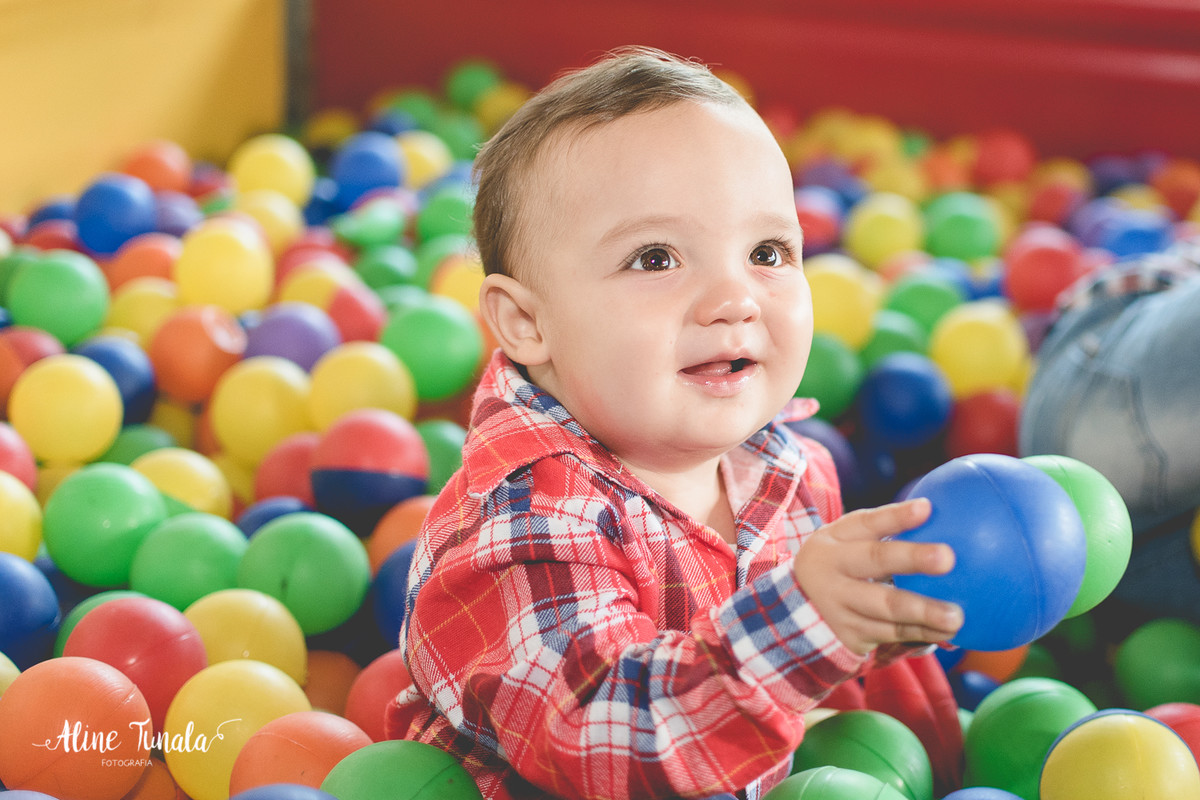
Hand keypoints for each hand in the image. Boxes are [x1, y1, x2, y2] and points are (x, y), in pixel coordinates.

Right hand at [793, 497, 962, 655]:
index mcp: (834, 542)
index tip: (926, 509)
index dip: (896, 516)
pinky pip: (893, 635)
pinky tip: (947, 633)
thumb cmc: (841, 566)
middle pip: (875, 561)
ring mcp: (841, 607)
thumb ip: (883, 529)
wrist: (793, 613)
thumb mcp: (846, 543)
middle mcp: (834, 571)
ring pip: (887, 608)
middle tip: (947, 558)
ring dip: (924, 612)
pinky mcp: (852, 636)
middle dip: (912, 558)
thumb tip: (934, 511)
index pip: (866, 523)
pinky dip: (923, 633)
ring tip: (955, 616)